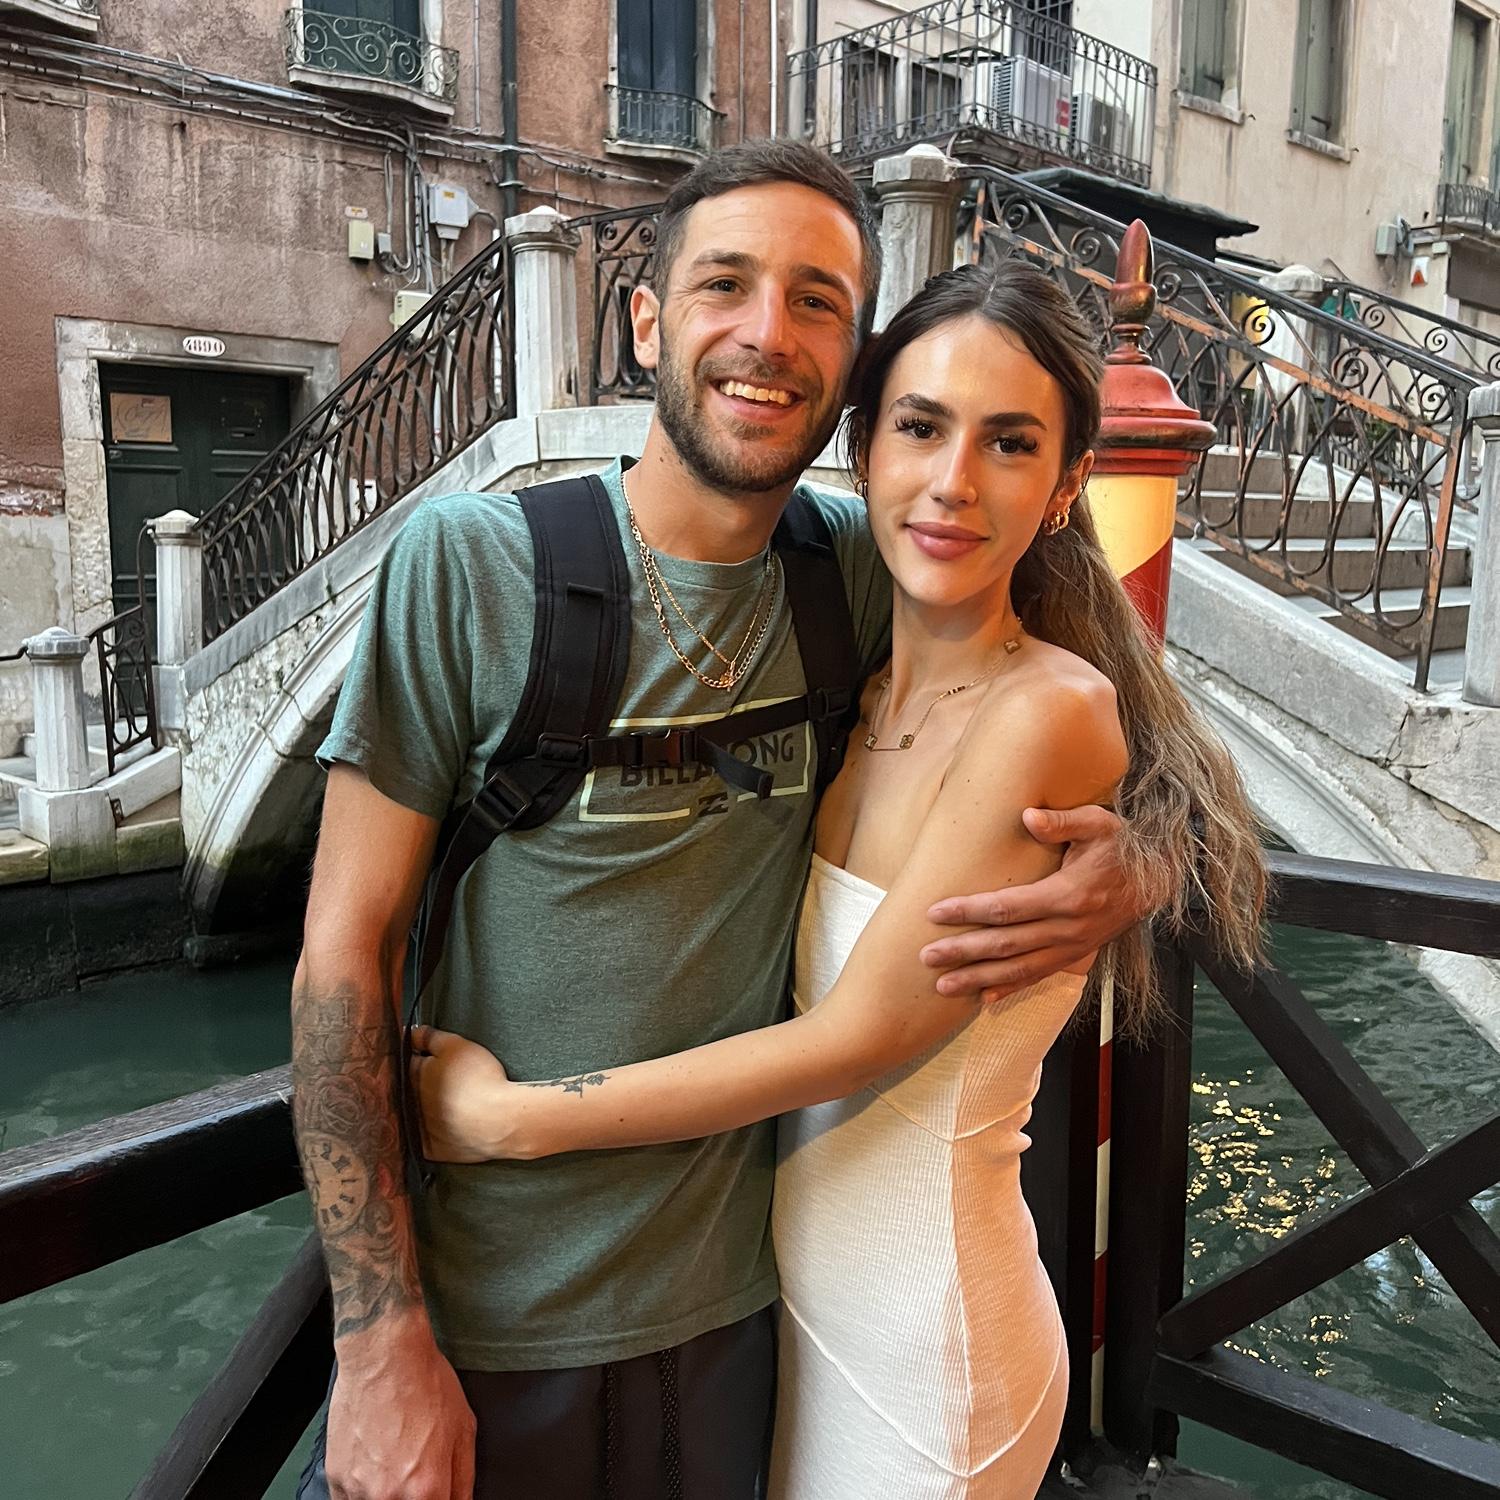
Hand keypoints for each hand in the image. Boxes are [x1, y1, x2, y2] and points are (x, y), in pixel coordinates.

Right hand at [327, 1319, 475, 1498]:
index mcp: (428, 1488)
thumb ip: (463, 1479)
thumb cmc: (425, 1384)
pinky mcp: (337, 1479)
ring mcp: (360, 1490)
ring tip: (393, 1461)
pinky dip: (363, 1491)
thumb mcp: (464, 1428)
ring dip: (387, 1494)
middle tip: (414, 1470)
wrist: (383, 1356)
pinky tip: (374, 1464)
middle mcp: (391, 1496)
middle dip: (414, 1496)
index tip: (435, 1491)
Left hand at [408, 1025, 509, 1163]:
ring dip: (424, 1107)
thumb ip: (429, 1036)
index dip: (418, 1056)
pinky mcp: (429, 1148)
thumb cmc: (480, 1080)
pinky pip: (425, 1139)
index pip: (406, 1061)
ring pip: (414, 1113)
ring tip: (450, 1102)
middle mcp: (409, 1102)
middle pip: (408, 1087)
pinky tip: (447, 1125)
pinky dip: (432, 1132)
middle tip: (445, 1080)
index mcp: (414, 1075)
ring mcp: (417, 1127)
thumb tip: (408, 1032)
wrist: (499, 1121)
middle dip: (419, 1082)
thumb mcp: (456, 1045)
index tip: (428, 1056)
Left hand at [920, 805, 1151, 1001]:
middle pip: (1006, 944)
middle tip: (926, 956)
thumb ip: (1063, 821)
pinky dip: (1010, 989)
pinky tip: (983, 998)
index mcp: (1069, 895)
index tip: (935, 912)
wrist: (1158, 879)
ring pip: (1019, 969)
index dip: (969, 911)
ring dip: (979, 979)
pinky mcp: (1076, 956)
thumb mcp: (1098, 824)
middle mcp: (1069, 928)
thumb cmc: (1122, 846)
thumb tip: (1028, 816)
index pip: (1008, 907)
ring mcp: (1073, 947)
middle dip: (963, 952)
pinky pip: (1039, 976)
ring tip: (942, 985)